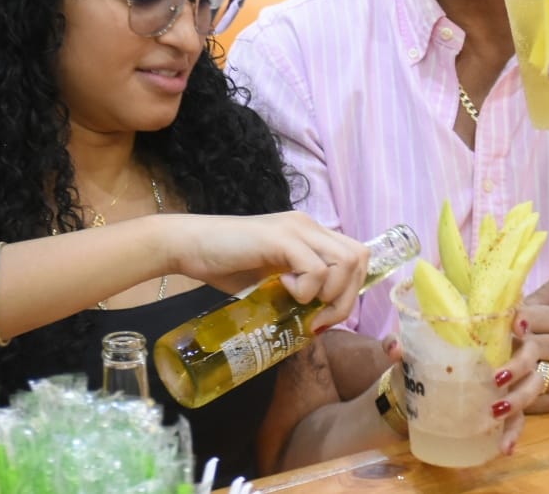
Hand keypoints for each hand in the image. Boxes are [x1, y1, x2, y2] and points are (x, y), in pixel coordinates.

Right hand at [167, 212, 368, 330]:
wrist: (189, 247)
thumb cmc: (226, 266)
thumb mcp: (272, 280)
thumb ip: (298, 289)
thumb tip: (318, 323)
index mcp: (310, 233)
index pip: (357, 256)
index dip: (351, 289)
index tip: (325, 316)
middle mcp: (308, 226)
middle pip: (359, 259)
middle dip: (345, 298)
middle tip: (318, 319)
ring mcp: (296, 229)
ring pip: (345, 262)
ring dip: (328, 294)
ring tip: (300, 302)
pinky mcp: (280, 238)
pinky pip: (315, 268)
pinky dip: (306, 289)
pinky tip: (283, 289)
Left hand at [383, 332, 543, 456]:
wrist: (409, 399)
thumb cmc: (415, 365)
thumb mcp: (405, 353)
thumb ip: (395, 345)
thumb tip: (395, 348)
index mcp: (484, 333)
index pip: (512, 318)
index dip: (523, 319)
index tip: (519, 325)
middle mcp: (503, 354)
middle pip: (530, 353)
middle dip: (520, 365)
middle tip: (497, 378)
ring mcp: (508, 384)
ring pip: (532, 386)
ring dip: (520, 398)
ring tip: (497, 411)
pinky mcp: (504, 411)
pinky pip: (518, 421)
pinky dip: (513, 434)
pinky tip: (505, 447)